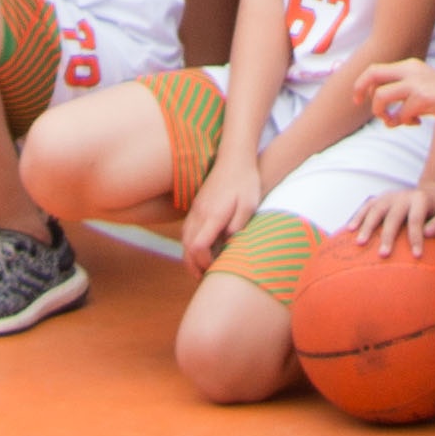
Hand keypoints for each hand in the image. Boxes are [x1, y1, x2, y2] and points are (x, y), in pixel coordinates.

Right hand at [176, 144, 263, 273]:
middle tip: (205, 278)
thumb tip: (229, 245)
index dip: (204, 262)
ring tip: (202, 270)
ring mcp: (196, 209)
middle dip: (193, 266)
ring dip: (190, 257)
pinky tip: (201, 250)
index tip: (216, 268)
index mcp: (212, 215)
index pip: (198, 246)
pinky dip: (190, 245)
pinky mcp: (196, 206)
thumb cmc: (245, 181)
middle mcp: (199, 213)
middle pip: (187, 247)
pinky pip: (187, 231)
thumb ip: (239, 226)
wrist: (234, 157)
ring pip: (184, 240)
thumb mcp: (250, 204)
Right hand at [342, 183, 434, 256]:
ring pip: (375, 209)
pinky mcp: (380, 199)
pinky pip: (366, 206)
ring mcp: (389, 196)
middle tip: (383, 255)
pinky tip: (349, 230)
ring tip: (360, 243)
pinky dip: (357, 216)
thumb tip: (428, 233)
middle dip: (387, 235)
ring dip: (367, 226)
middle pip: (393, 216)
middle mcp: (402, 196)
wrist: (429, 194)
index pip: (416, 219)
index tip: (416, 256)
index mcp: (420, 199)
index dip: (416, 237)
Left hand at [358, 58, 434, 131]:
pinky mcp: (425, 98)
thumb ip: (404, 93)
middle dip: (361, 90)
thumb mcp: (423, 87)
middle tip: (362, 106)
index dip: (362, 84)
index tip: (359, 99)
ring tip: (393, 121)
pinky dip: (404, 122)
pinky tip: (417, 122)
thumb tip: (382, 111)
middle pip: (372, 74)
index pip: (375, 69)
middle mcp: (410, 70)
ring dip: (382, 113)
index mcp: (409, 66)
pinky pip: (401, 114)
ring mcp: (417, 83)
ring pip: (381, 96)